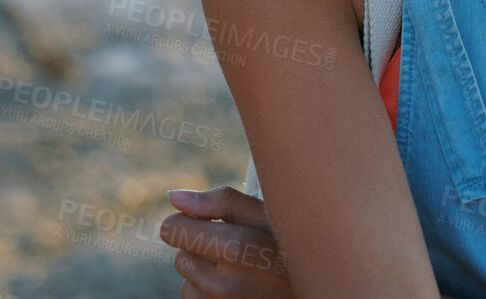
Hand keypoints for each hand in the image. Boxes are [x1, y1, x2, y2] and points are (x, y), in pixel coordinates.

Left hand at [160, 186, 291, 297]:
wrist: (314, 286)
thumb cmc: (292, 246)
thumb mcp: (267, 214)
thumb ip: (220, 201)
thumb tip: (173, 196)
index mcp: (233, 248)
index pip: (171, 229)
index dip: (188, 219)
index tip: (209, 220)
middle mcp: (219, 283)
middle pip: (180, 253)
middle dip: (201, 246)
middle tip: (237, 246)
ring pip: (187, 276)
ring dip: (204, 269)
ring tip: (240, 267)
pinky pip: (193, 296)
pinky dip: (207, 288)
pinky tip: (236, 284)